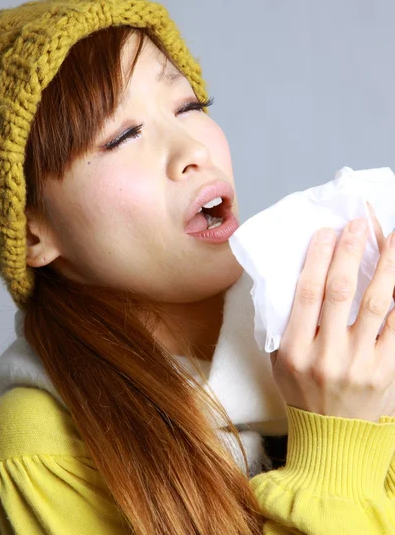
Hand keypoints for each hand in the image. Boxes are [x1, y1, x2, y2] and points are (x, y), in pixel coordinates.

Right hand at [270, 209, 394, 421]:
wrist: (332, 437)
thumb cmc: (301, 392)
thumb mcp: (278, 361)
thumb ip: (282, 323)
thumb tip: (294, 276)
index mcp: (294, 350)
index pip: (306, 293)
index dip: (316, 258)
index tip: (326, 232)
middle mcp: (326, 355)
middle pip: (340, 291)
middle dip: (350, 251)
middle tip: (358, 223)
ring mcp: (359, 363)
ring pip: (376, 304)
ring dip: (385, 266)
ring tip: (392, 237)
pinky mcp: (385, 371)